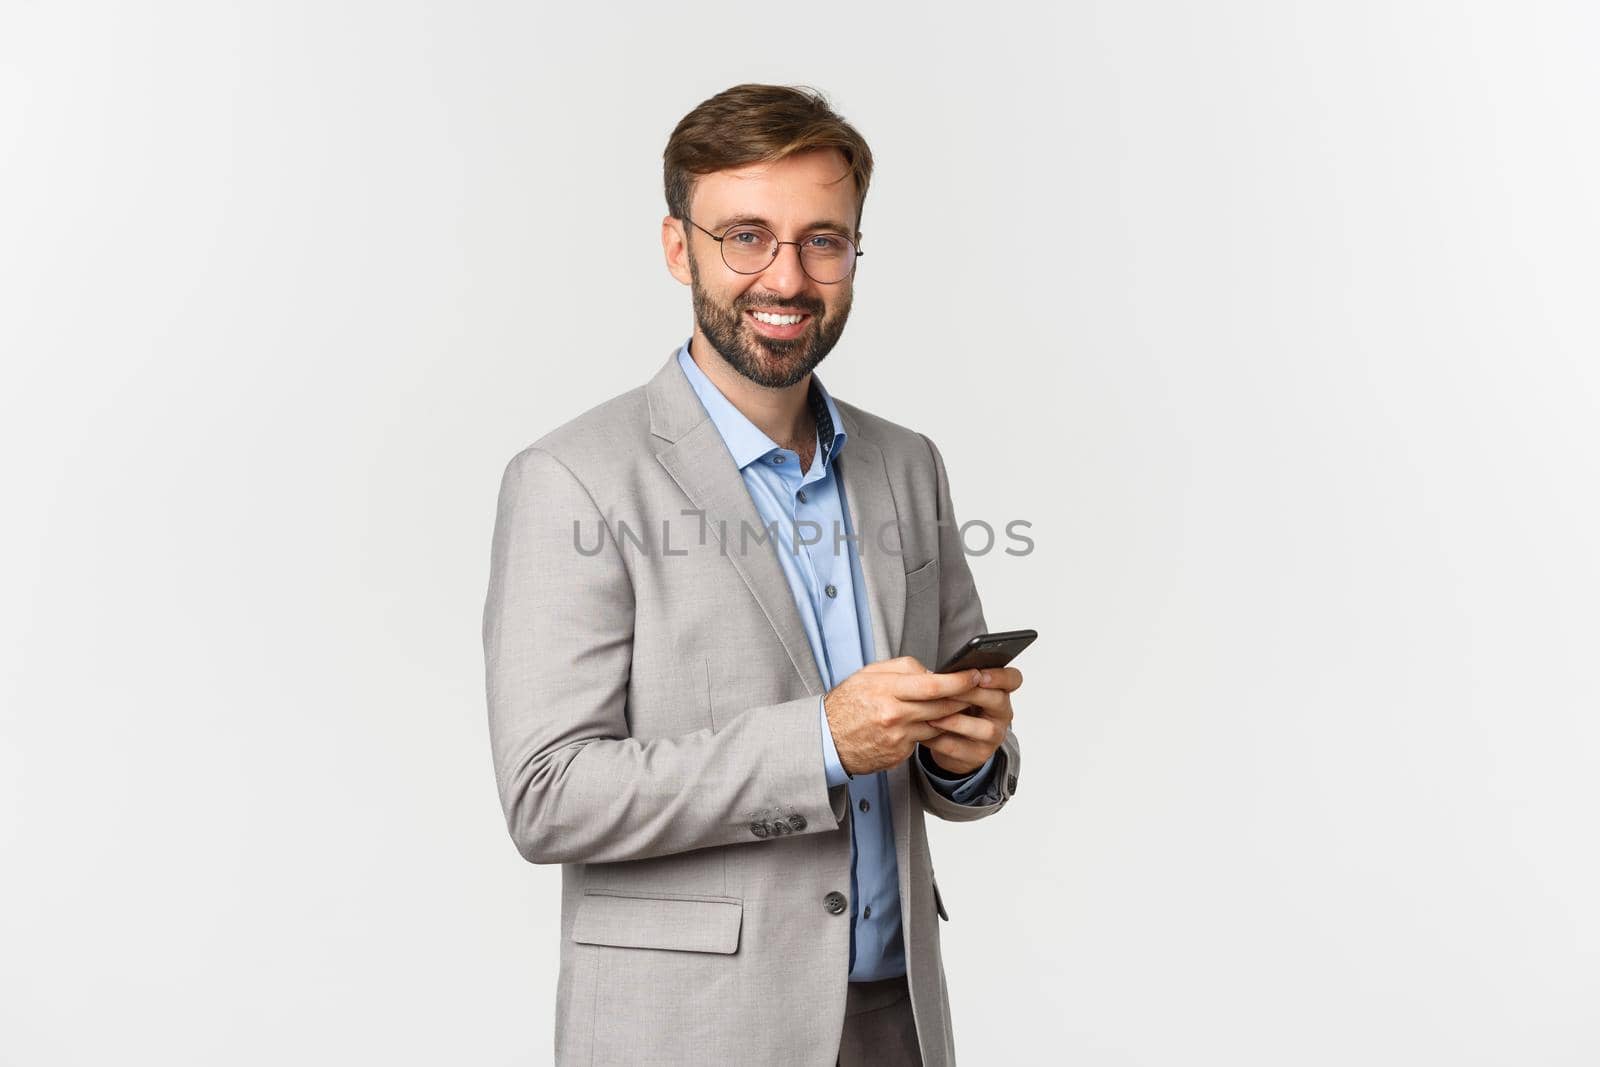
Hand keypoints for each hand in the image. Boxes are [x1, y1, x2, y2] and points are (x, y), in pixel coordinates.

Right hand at [822, 657, 983, 775]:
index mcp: (886, 690)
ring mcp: (898, 737)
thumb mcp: (869, 675)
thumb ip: (902, 669)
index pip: (933, 684)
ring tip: (959, 705)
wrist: (827, 739)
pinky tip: (930, 722)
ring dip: (950, 715)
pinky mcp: (899, 754)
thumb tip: (932, 672)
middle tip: (978, 689)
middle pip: (942, 706)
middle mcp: (894, 715)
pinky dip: (930, 730)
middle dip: (963, 697)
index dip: (959, 680)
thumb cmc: (848, 703)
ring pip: (938, 724)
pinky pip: (924, 739)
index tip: (975, 674)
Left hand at [918, 664, 1021, 776]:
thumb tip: (930, 672)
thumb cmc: (956, 710)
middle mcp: (1001, 713)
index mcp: (999, 691)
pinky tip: (926, 731)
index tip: (979, 675)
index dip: (1000, 676)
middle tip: (948, 691)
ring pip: (985, 728)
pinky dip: (941, 739)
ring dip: (956, 721)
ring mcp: (993, 736)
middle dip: (972, 694)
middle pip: (998, 700)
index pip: (1013, 679)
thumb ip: (952, 679)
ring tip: (932, 715)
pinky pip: (961, 747)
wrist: (951, 743)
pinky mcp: (979, 755)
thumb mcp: (958, 691)